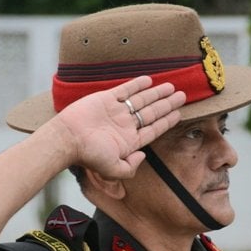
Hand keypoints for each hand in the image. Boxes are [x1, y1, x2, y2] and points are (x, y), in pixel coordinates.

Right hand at [52, 76, 185, 179]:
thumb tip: (144, 155)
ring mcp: (116, 111)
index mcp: (128, 141)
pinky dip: (137, 85)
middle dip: (167, 104)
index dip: (167, 121)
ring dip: (157, 93)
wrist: (68, 138)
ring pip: (141, 100)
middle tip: (182, 96)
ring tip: (171, 86)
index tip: (179, 114)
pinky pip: (125, 90)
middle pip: (151, 112)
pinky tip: (149, 80)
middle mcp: (124, 125)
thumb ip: (131, 166)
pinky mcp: (106, 99)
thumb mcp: (113, 169)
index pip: (153, 129)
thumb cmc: (88, 155)